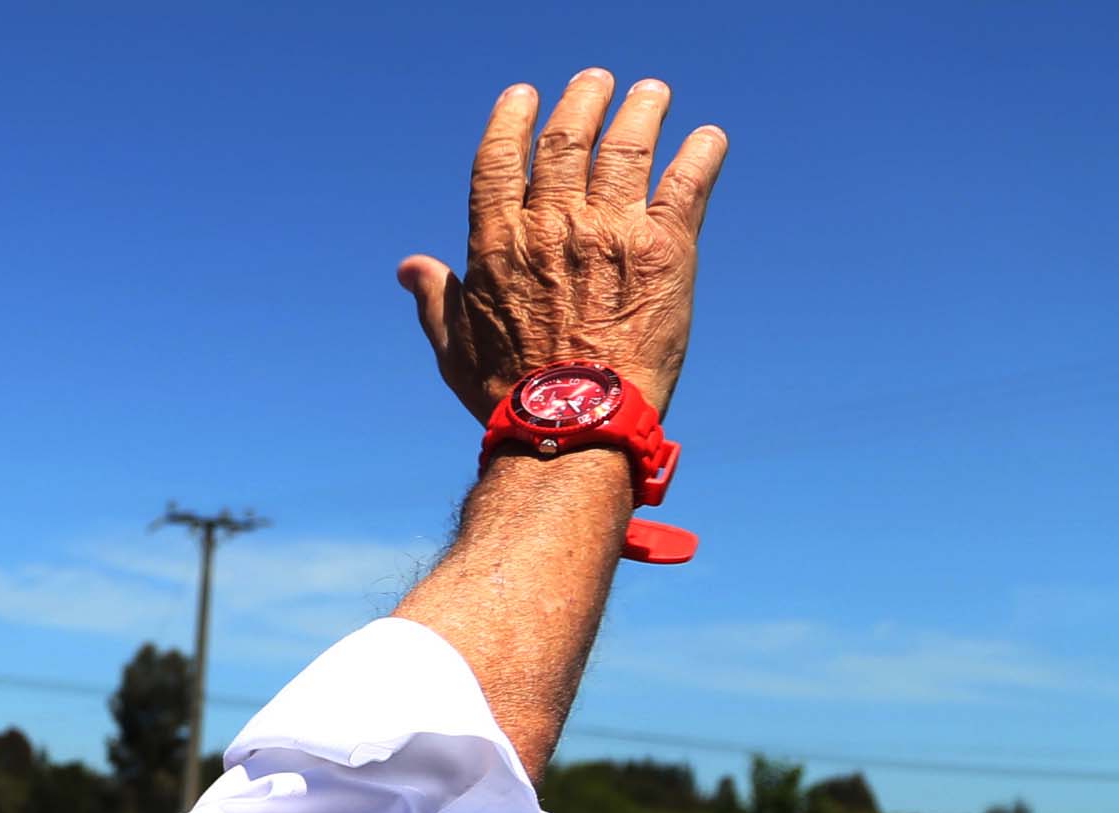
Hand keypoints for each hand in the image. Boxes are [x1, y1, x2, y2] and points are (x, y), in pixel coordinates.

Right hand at [398, 72, 726, 419]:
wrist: (573, 423)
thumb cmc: (508, 394)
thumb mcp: (454, 347)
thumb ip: (435, 298)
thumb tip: (409, 267)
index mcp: (497, 243)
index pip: (500, 158)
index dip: (512, 118)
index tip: (524, 95)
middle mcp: (552, 224)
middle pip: (568, 138)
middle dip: (584, 100)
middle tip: (598, 82)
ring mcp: (610, 230)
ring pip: (628, 146)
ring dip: (643, 111)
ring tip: (653, 93)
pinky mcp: (664, 246)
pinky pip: (687, 183)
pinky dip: (701, 153)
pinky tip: (708, 138)